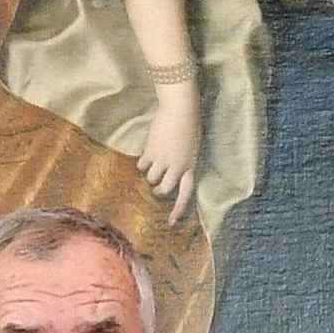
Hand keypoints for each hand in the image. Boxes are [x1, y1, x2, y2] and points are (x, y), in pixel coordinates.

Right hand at [133, 80, 203, 225]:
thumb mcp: (192, 148)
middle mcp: (177, 167)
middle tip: (154, 186)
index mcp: (191, 167)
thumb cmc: (189, 125)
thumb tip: (171, 174)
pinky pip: (142, 165)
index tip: (171, 222)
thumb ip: (184, 162)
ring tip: (152, 161)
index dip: (178, 210)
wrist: (181, 110)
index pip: (186, 195)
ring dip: (149, 173)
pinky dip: (141, 162)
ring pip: (150, 179)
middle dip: (158, 191)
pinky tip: (146, 153)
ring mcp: (164, 160)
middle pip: (164, 190)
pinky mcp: (151, 151)